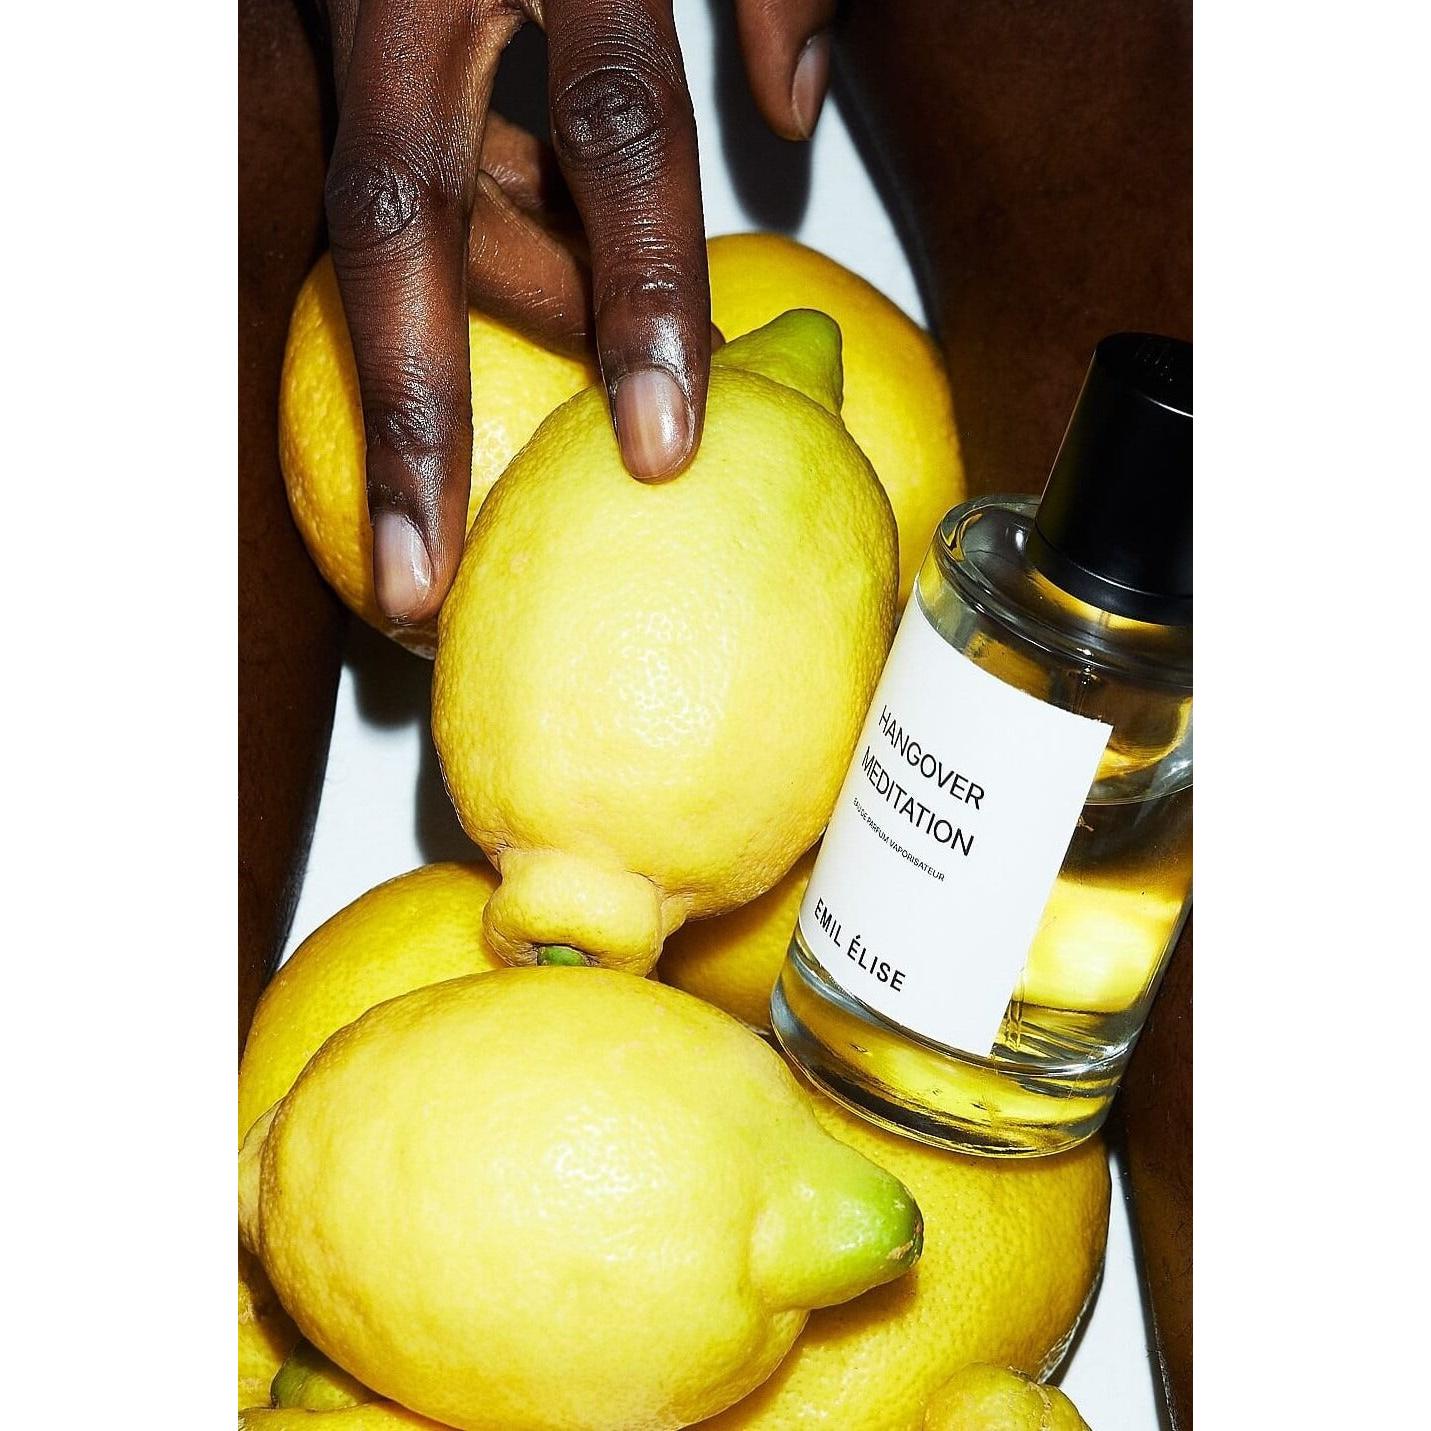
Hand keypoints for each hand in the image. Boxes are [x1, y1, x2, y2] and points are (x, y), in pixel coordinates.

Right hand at [321, 0, 835, 624]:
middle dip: (420, 408)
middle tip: (427, 566)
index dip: (641, 294)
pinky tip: (480, 322)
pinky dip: (445, 262)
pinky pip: (380, 185)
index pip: (617, 125)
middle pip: (412, 220)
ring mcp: (353, 6)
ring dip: (464, 322)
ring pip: (392, 217)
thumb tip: (796, 102)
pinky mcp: (322, 31)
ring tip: (510, 410)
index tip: (659, 445)